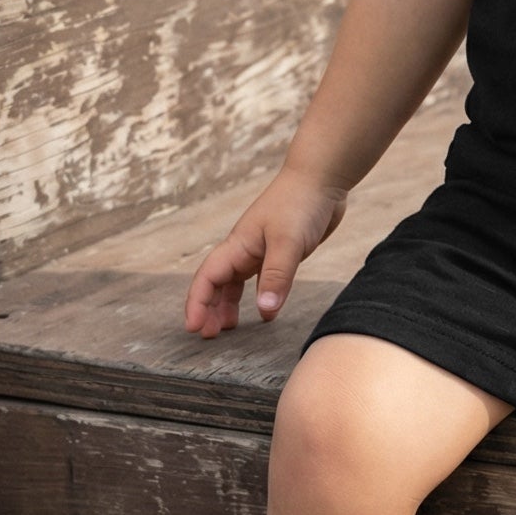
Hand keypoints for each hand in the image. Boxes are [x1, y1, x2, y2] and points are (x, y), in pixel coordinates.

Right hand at [184, 165, 348, 337]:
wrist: (322, 178)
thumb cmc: (300, 203)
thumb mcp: (288, 242)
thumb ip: (277, 276)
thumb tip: (264, 311)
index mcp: (238, 245)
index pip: (207, 278)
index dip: (197, 303)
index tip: (193, 328)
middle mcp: (244, 248)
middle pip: (217, 283)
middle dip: (208, 309)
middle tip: (208, 336)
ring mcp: (262, 249)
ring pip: (236, 282)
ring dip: (228, 304)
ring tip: (228, 328)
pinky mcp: (281, 251)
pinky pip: (261, 278)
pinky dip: (259, 296)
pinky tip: (266, 311)